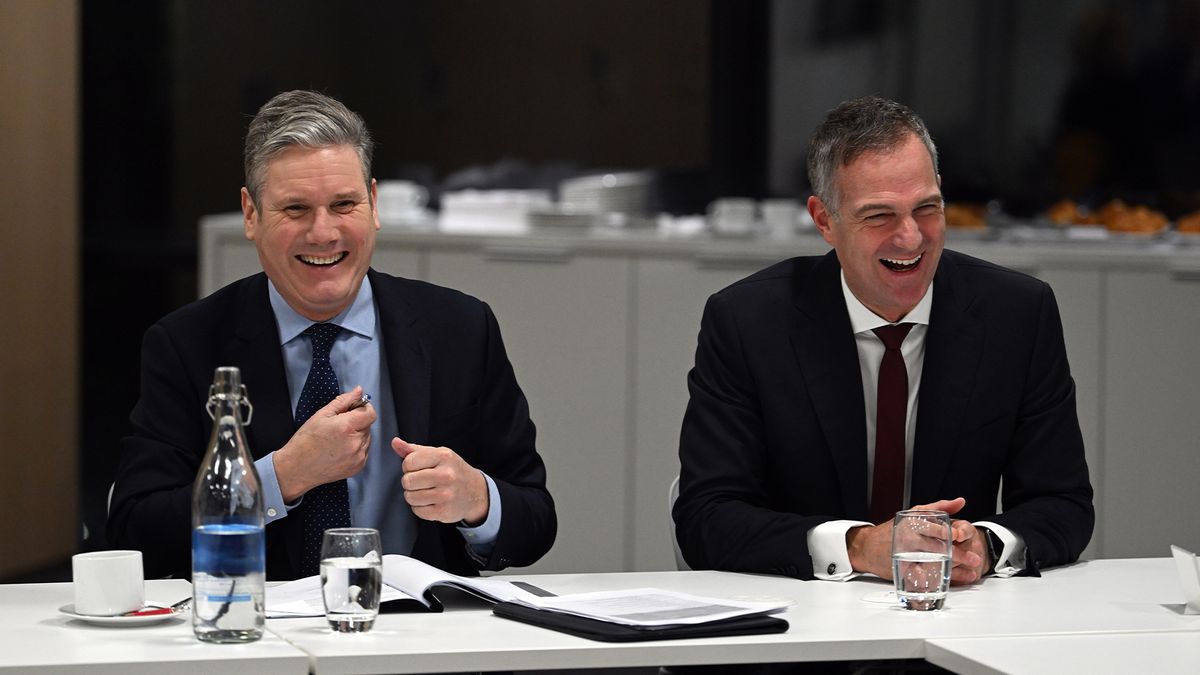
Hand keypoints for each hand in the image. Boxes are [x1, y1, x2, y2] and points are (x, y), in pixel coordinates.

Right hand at [273, 386, 374, 500]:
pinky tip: (340, 449)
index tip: (354, 409)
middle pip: (368, 425)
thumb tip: (358, 391)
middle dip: (357, 422)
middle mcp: (355, 443)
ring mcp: (358, 457)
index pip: (370, 413)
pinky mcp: (358, 466)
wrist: (297, 468)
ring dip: (357, 435)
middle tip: (339, 426)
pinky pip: (364, 451)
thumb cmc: (305, 442)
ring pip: (367, 438)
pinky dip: (356, 448)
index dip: (363, 408)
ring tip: (338, 440)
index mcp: (347, 428)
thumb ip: (343, 401)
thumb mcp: (321, 415)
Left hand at [392, 438, 488, 524]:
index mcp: (443, 456)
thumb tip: (395, 442)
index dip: (408, 467)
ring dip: (413, 496)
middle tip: (421, 482)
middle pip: (408, 481)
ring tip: (425, 492)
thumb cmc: (453, 471)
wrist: (475, 492)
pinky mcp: (444, 511)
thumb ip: (414, 450)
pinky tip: (430, 502)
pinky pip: (417, 511)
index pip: (409, 462)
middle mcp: (446, 475)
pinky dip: (420, 508)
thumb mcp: (437, 455)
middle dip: (410, 482)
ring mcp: (446, 494)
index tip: (417, 469)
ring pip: (410, 497)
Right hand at [846, 497, 986, 583]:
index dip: (952, 534)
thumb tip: (960, 502)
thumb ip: (939, 507)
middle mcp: (908, 538)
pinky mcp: (901, 570)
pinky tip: (945, 582)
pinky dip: (933, 580)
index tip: (963, 538)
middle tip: (974, 559)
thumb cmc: (894, 530)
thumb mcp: (915, 513)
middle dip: (959, 554)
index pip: (937, 528)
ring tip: (967, 572)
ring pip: (933, 563)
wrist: (867, 546)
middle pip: (938, 547)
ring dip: (953, 569)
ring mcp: (904, 555)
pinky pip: (920, 576)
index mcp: (913, 523)